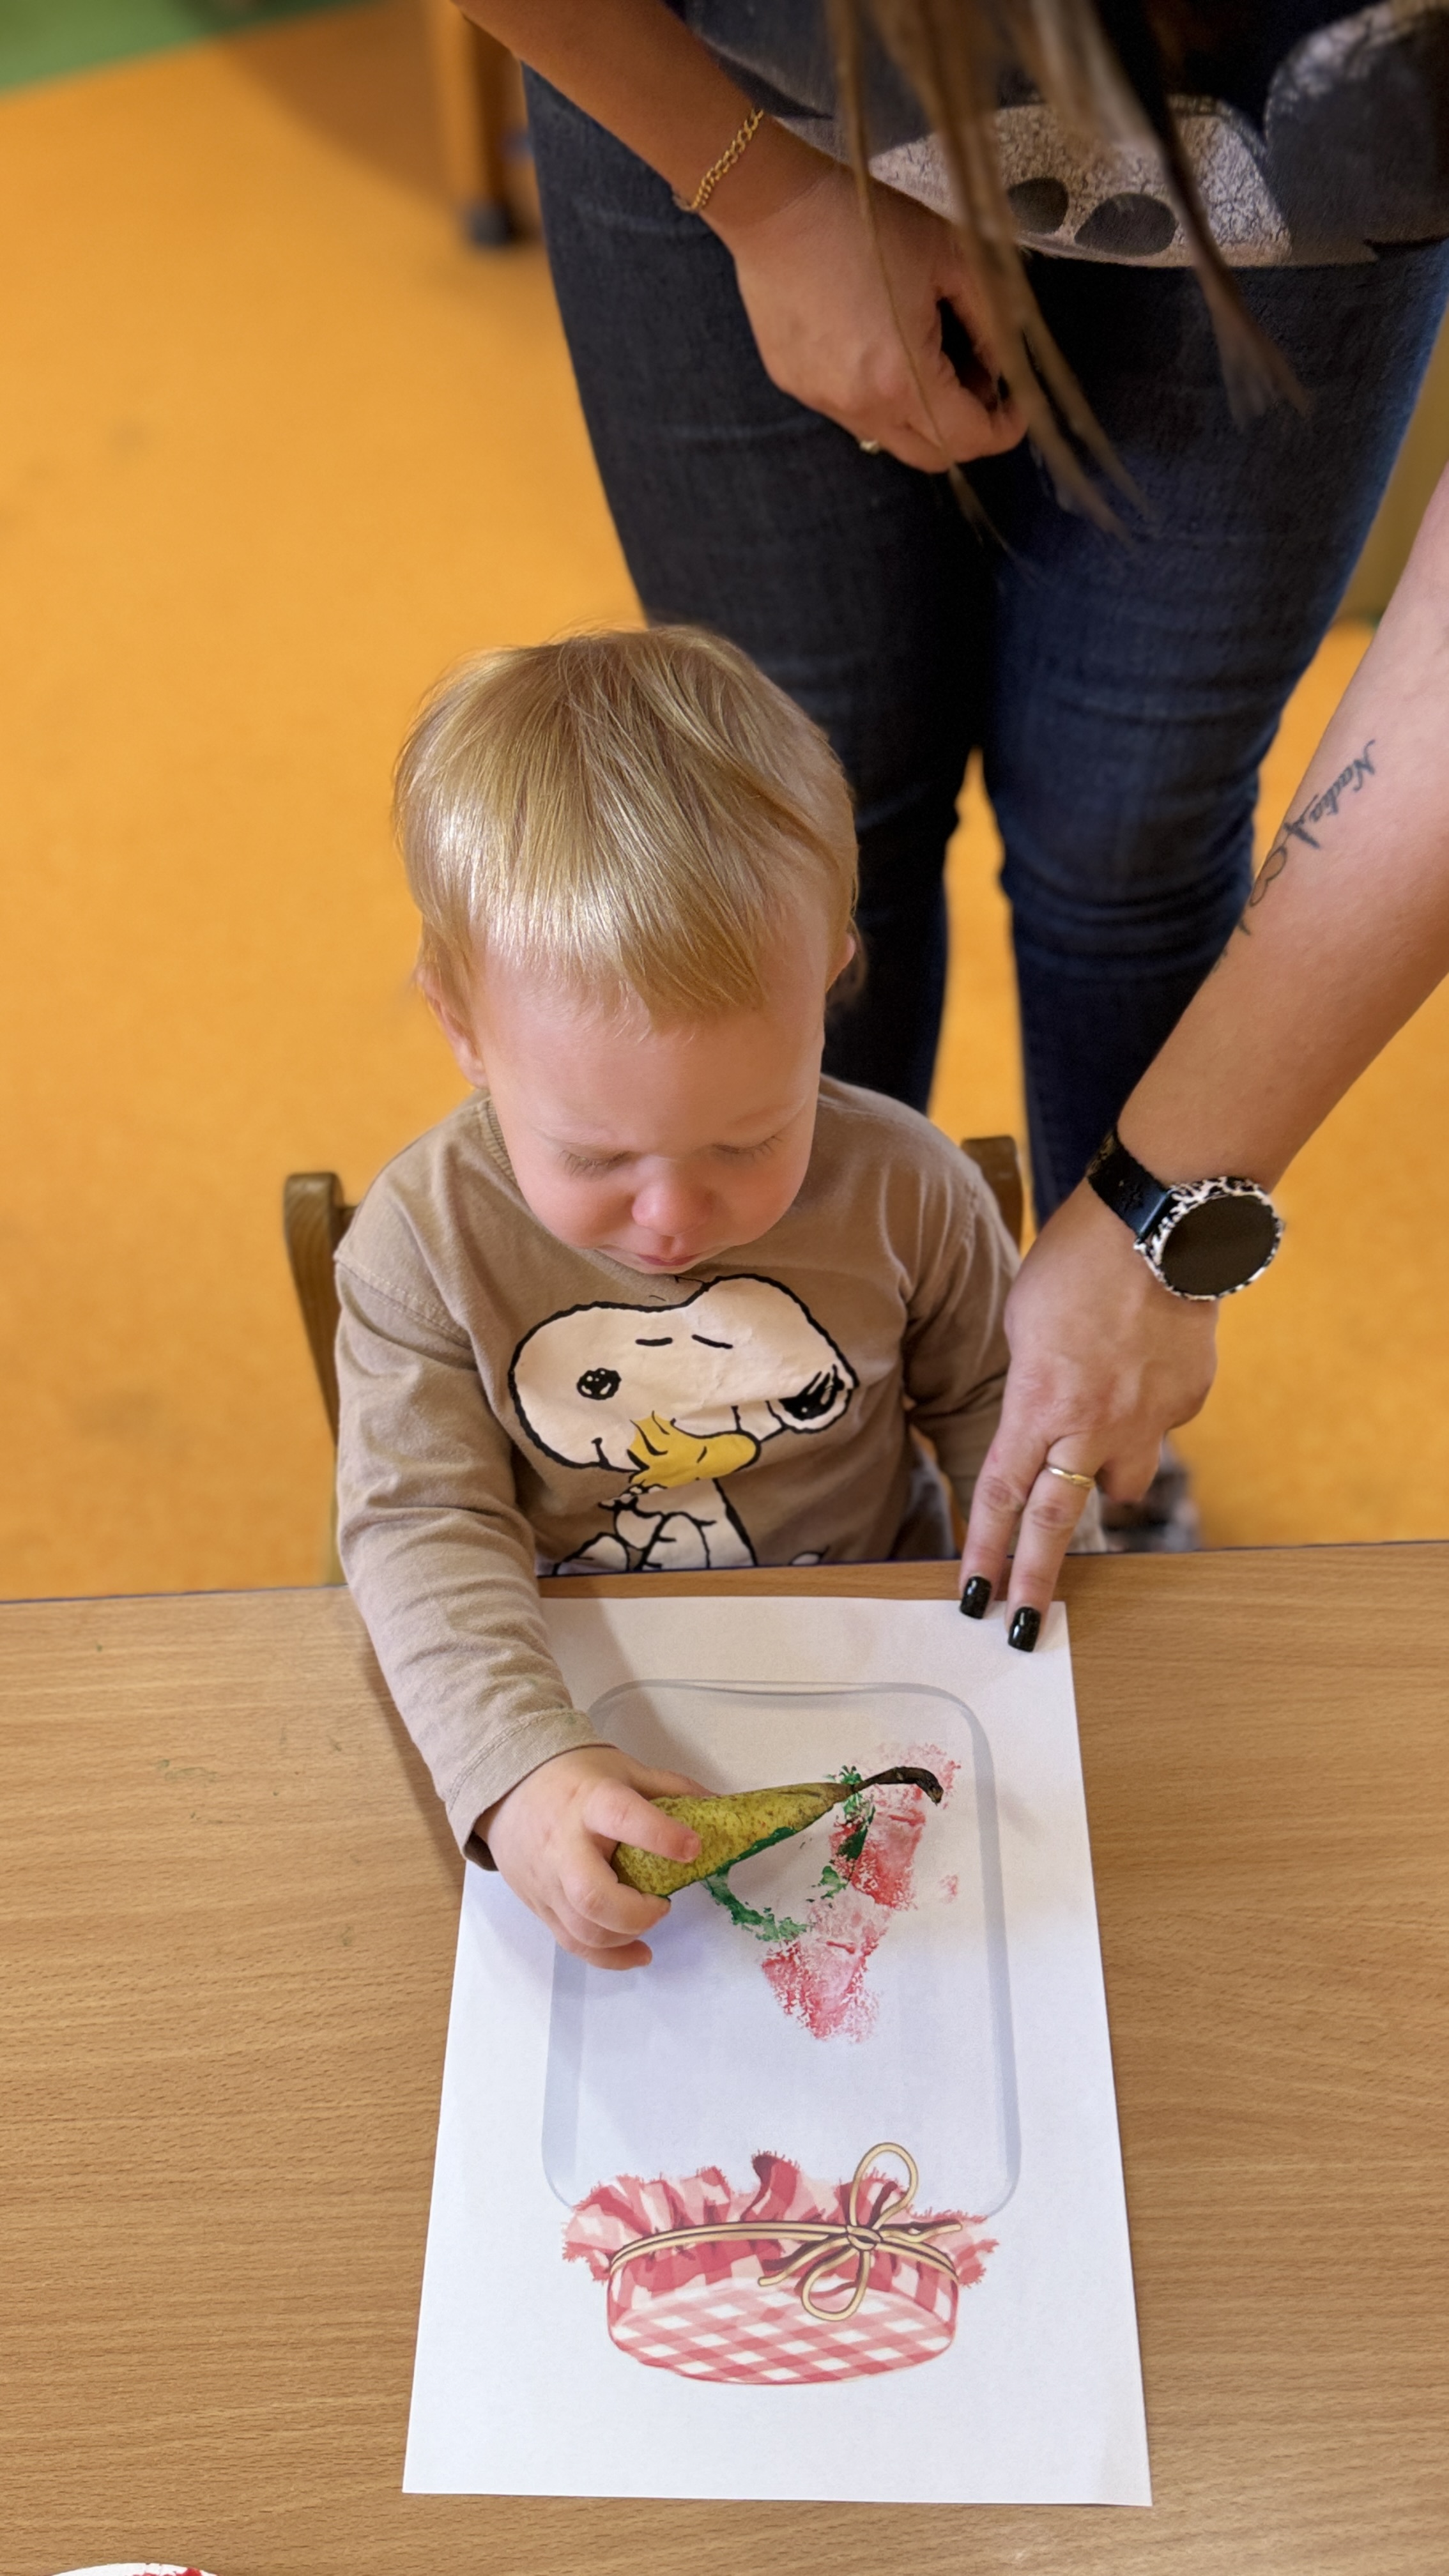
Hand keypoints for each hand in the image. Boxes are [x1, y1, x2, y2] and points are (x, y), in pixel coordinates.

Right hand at [482, 1743, 705, 1968]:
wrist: (509, 1787)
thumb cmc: (574, 1778)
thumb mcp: (624, 1770)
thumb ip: (671, 1789)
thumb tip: (721, 1809)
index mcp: (590, 1802)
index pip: (623, 1817)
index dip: (660, 1835)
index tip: (693, 1848)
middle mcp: (563, 1845)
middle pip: (593, 1895)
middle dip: (637, 1912)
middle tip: (663, 1902)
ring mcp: (547, 1881)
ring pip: (583, 1929)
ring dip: (626, 1936)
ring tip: (649, 1918)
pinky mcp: (540, 1905)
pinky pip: (572, 1943)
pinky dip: (609, 1958)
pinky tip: (638, 1953)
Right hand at [713, 160, 1025, 471]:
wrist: (776, 204)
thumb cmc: (865, 221)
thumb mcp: (951, 257)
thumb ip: (990, 320)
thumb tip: (1001, 363)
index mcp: (903, 379)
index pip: (969, 439)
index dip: (1005, 427)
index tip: (1018, 401)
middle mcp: (860, 406)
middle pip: (931, 455)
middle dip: (967, 428)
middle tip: (981, 381)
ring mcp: (823, 400)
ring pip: (891, 434)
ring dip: (922, 410)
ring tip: (927, 352)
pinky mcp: (797, 385)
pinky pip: (852, 410)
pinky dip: (881, 393)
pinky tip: (879, 342)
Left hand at [960, 1181, 1218, 1635]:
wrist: (1160, 1224)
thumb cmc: (1077, 1260)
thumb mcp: (1024, 1321)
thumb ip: (1029, 1382)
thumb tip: (1039, 1417)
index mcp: (1039, 1402)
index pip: (1001, 1495)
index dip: (985, 1551)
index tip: (975, 1597)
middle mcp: (1094, 1423)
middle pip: (1059, 1520)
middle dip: (1037, 1579)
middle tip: (1027, 1628)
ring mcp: (1148, 1417)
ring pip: (1123, 1481)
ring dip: (1105, 1480)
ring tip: (1097, 1449)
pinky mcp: (1189, 1400)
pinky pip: (1159, 1426)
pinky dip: (1145, 1413)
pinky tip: (1142, 1368)